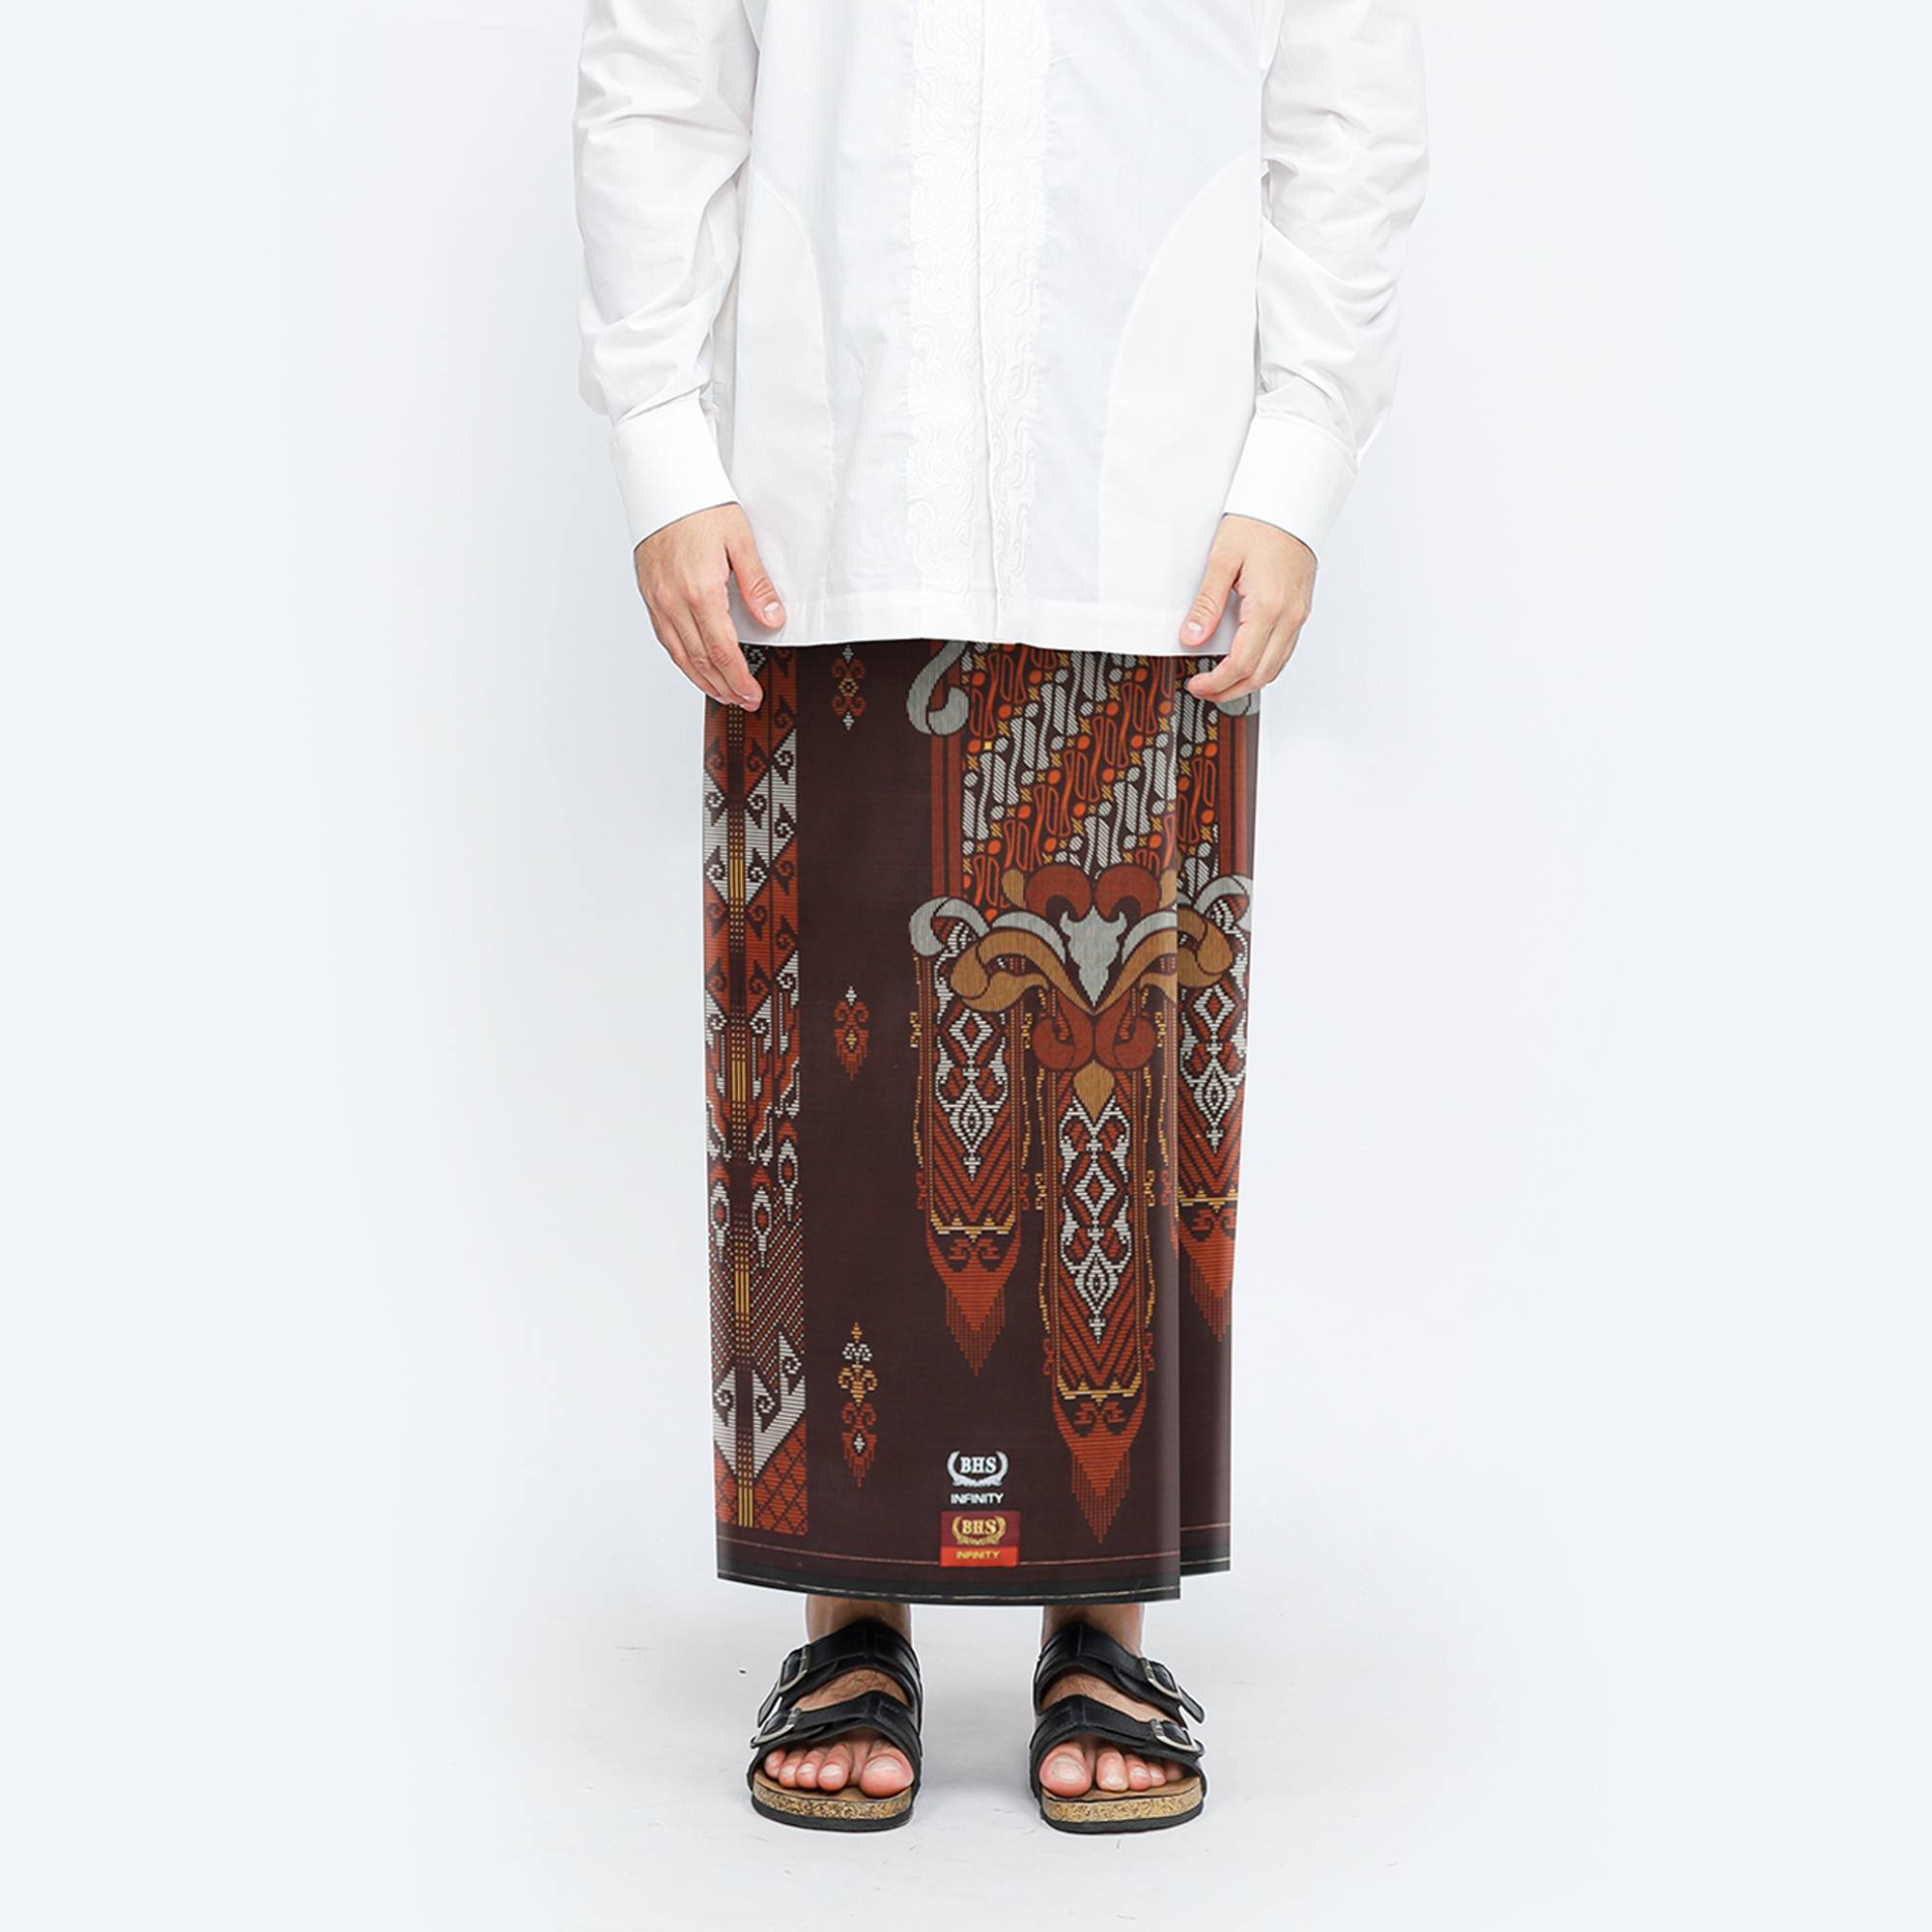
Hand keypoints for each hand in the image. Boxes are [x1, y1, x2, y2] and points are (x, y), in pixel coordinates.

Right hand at [633, 503, 785, 708]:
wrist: (662, 483)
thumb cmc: (701, 505)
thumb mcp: (740, 540)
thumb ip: (756, 585)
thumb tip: (772, 619)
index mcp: (700, 590)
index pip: (722, 650)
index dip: (738, 678)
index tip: (752, 693)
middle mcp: (674, 600)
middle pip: (701, 660)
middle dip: (724, 686)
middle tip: (743, 701)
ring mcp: (657, 600)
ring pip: (679, 655)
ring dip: (702, 680)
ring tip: (722, 694)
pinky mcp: (649, 594)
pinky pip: (665, 638)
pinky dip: (681, 660)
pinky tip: (694, 667)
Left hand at [1179, 514, 1316, 702]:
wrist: (1289, 502)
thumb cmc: (1259, 523)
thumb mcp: (1221, 560)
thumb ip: (1206, 604)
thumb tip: (1193, 638)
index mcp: (1267, 605)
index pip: (1242, 663)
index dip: (1217, 682)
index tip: (1198, 685)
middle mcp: (1289, 615)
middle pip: (1262, 673)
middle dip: (1231, 690)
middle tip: (1205, 691)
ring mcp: (1299, 614)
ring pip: (1277, 667)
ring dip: (1250, 682)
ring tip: (1222, 683)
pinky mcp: (1301, 610)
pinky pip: (1285, 650)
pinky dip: (1266, 665)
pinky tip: (1247, 663)